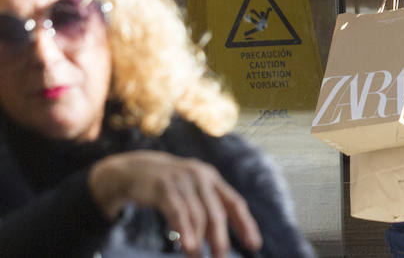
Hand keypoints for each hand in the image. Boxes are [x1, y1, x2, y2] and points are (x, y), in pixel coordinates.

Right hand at [87, 151, 261, 257]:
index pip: (235, 203)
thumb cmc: (167, 187)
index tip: (254, 245)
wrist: (134, 169)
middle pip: (216, 213)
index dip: (245, 224)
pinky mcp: (164, 187)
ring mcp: (183, 181)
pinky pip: (178, 212)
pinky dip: (184, 230)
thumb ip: (206, 207)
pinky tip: (188, 246)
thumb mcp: (191, 191)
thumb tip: (217, 237)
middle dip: (220, 239)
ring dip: (200, 240)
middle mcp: (202, 178)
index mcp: (212, 179)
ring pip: (197, 215)